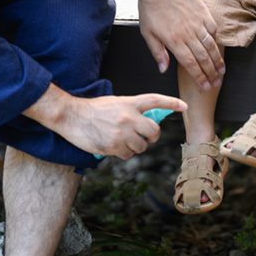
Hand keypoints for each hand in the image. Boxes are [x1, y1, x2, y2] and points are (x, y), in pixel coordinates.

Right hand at [58, 93, 186, 159]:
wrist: (71, 116)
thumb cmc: (93, 110)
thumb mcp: (115, 103)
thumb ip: (132, 110)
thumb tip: (147, 122)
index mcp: (129, 103)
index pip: (155, 101)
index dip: (171, 103)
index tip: (184, 106)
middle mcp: (129, 116)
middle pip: (154, 131)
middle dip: (151, 136)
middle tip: (142, 136)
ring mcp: (122, 132)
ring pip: (141, 146)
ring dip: (135, 146)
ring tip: (121, 139)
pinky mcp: (114, 145)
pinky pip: (128, 155)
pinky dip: (123, 153)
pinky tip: (113, 145)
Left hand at [139, 0, 223, 89]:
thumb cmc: (151, 8)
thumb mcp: (147, 32)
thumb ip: (157, 52)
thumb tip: (163, 69)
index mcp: (174, 41)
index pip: (191, 64)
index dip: (200, 77)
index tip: (205, 86)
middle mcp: (188, 34)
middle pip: (204, 58)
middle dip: (211, 73)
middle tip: (217, 83)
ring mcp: (198, 23)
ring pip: (211, 46)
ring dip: (218, 60)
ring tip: (222, 71)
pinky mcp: (203, 13)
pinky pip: (213, 30)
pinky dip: (216, 41)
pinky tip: (218, 49)